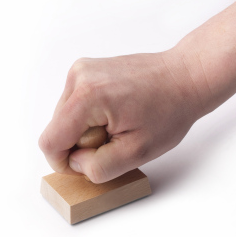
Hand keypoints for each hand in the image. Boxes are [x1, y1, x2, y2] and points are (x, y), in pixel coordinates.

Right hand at [39, 50, 202, 182]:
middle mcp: (79, 76)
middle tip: (118, 137)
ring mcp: (84, 69)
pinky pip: (78, 102)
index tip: (91, 163)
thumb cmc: (170, 110)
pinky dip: (93, 114)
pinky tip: (119, 110)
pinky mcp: (90, 69)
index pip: (50, 142)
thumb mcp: (137, 152)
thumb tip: (76, 162)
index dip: (65, 162)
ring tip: (121, 121)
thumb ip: (98, 167)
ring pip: (67, 116)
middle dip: (83, 143)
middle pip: (58, 128)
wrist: (185, 76)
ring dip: (89, 128)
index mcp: (87, 97)